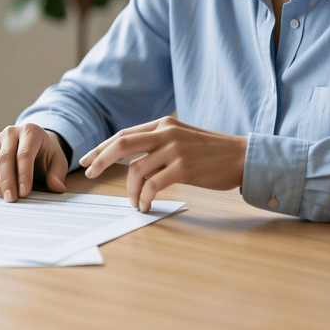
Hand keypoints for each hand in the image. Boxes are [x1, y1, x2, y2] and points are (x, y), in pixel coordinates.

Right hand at [0, 123, 68, 201]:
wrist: (34, 144)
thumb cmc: (45, 154)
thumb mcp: (58, 161)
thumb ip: (57, 174)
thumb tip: (57, 187)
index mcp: (30, 132)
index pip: (24, 154)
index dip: (23, 174)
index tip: (24, 192)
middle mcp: (10, 133)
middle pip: (4, 157)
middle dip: (7, 181)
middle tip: (11, 199)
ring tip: (4, 197)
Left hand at [81, 116, 246, 211]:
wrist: (242, 156)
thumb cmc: (211, 151)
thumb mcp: (182, 137)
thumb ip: (159, 142)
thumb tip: (133, 159)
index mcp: (163, 124)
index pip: (123, 134)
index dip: (102, 147)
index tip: (87, 159)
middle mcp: (166, 133)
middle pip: (121, 144)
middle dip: (100, 160)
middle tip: (90, 174)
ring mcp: (175, 150)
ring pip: (136, 170)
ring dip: (130, 190)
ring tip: (134, 202)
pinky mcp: (184, 168)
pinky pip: (153, 185)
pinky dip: (144, 197)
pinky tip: (145, 205)